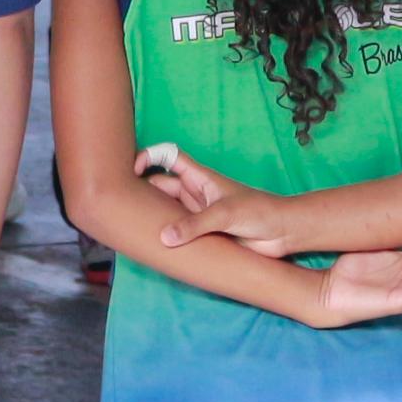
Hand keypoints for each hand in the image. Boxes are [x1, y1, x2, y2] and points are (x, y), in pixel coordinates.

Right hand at [140, 144, 311, 259]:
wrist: (282, 233)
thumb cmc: (258, 212)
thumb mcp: (224, 215)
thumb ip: (194, 225)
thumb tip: (164, 237)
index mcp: (199, 177)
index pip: (168, 157)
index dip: (148, 157)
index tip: (132, 170)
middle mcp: (194, 193)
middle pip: (159, 186)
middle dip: (141, 192)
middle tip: (120, 206)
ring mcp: (197, 213)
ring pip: (165, 210)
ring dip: (152, 216)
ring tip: (129, 227)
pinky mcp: (202, 234)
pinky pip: (177, 231)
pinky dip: (164, 235)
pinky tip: (151, 245)